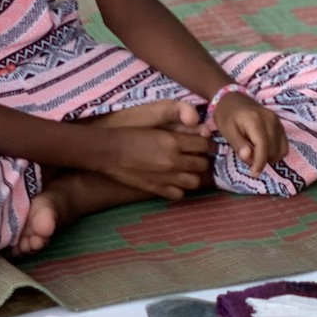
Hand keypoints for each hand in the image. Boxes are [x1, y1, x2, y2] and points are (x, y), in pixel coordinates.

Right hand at [98, 122, 215, 200]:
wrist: (108, 150)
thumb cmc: (129, 133)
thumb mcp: (155, 123)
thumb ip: (178, 126)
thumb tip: (199, 128)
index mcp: (173, 142)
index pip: (205, 145)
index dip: (207, 144)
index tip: (206, 144)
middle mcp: (174, 161)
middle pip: (203, 164)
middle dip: (202, 159)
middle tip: (196, 156)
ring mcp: (167, 178)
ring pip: (195, 182)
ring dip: (193, 175)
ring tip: (187, 170)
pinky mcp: (157, 189)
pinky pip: (179, 194)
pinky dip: (179, 188)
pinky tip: (173, 181)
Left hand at [211, 90, 288, 177]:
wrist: (232, 98)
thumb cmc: (226, 114)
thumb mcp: (226, 130)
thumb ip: (238, 144)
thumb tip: (249, 158)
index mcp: (255, 120)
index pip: (263, 146)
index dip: (260, 162)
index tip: (254, 174)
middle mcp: (270, 119)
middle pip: (273, 149)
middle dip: (263, 160)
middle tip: (249, 160)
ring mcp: (277, 121)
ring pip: (281, 148)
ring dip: (270, 157)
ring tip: (256, 155)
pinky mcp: (280, 123)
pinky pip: (284, 144)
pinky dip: (276, 152)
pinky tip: (264, 151)